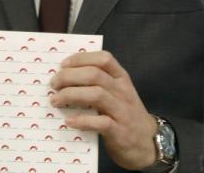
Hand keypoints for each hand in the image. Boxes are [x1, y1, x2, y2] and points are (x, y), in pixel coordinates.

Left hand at [50, 51, 159, 169]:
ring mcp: (122, 111)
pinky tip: (69, 121)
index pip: (104, 59)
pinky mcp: (120, 132)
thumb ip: (99, 84)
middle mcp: (123, 92)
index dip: (81, 58)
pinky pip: (101, 122)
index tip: (63, 64)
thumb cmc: (126, 116)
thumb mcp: (118, 95)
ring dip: (72, 95)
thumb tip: (65, 77)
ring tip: (56, 100)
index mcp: (121, 79)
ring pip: (97, 95)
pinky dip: (82, 120)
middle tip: (54, 84)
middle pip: (95, 75)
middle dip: (70, 76)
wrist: (148, 144)